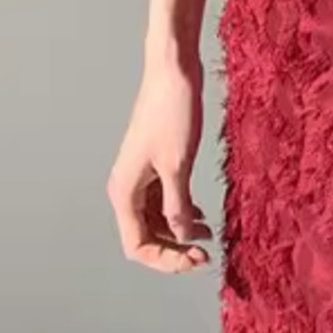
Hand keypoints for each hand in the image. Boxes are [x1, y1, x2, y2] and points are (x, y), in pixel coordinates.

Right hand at [106, 47, 213, 272]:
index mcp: (124, 192)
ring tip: (208, 237)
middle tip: (205, 256)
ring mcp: (141, 176)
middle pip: (146, 236)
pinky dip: (181, 212)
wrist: (173, 71)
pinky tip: (201, 216)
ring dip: (179, 232)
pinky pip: (164, 200)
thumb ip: (177, 206)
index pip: (138, 246)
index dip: (166, 259)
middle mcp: (128, 188)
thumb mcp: (178, 165)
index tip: (195, 260)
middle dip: (174, 249)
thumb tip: (180, 236)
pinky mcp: (156, 164)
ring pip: (156, 220)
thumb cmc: (171, 111)